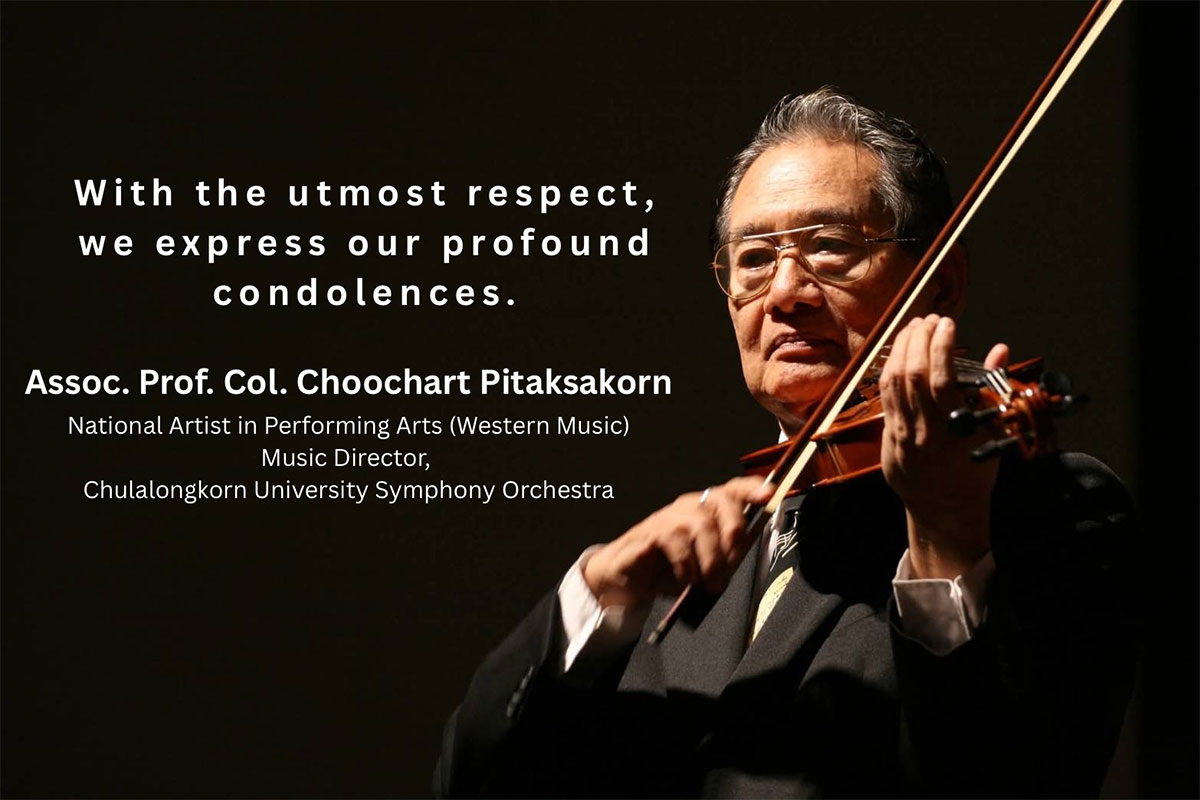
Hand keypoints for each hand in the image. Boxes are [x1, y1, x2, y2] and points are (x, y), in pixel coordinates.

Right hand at [582, 476, 774, 609]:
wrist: (628, 580)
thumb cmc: (670, 569)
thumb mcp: (704, 565)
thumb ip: (726, 557)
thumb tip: (744, 556)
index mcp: (707, 510)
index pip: (732, 490)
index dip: (751, 489)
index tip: (769, 495)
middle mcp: (689, 507)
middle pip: (720, 501)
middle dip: (734, 530)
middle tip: (732, 562)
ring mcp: (668, 517)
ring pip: (699, 524)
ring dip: (710, 557)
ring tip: (709, 582)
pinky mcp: (650, 532)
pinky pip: (674, 541)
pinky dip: (686, 564)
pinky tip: (686, 579)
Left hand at [879, 314, 1008, 578]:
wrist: (944, 510)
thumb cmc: (974, 473)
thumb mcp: (992, 434)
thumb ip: (992, 389)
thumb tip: (1000, 349)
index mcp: (951, 432)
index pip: (940, 379)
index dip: (941, 346)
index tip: (948, 324)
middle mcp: (920, 432)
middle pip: (910, 376)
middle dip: (918, 340)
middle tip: (930, 320)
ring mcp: (898, 435)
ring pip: (892, 383)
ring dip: (901, 349)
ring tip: (914, 328)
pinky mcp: (885, 436)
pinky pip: (884, 396)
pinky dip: (890, 369)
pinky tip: (899, 353)